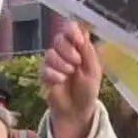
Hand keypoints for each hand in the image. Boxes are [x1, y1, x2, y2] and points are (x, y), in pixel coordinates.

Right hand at [40, 22, 103, 137]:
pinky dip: (54, 75)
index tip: (77, 39)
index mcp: (80, 47)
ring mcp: (53, 61)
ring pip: (50, 52)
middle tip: (77, 62)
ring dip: (62, 64)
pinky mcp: (44, 72)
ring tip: (70, 74)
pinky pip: (44, 67)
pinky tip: (61, 81)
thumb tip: (82, 33)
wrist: (77, 109)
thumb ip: (88, 51)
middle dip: (68, 50)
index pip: (72, 29)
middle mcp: (65, 51)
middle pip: (59, 38)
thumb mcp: (94, 71)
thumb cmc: (88, 89)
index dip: (72, 30)